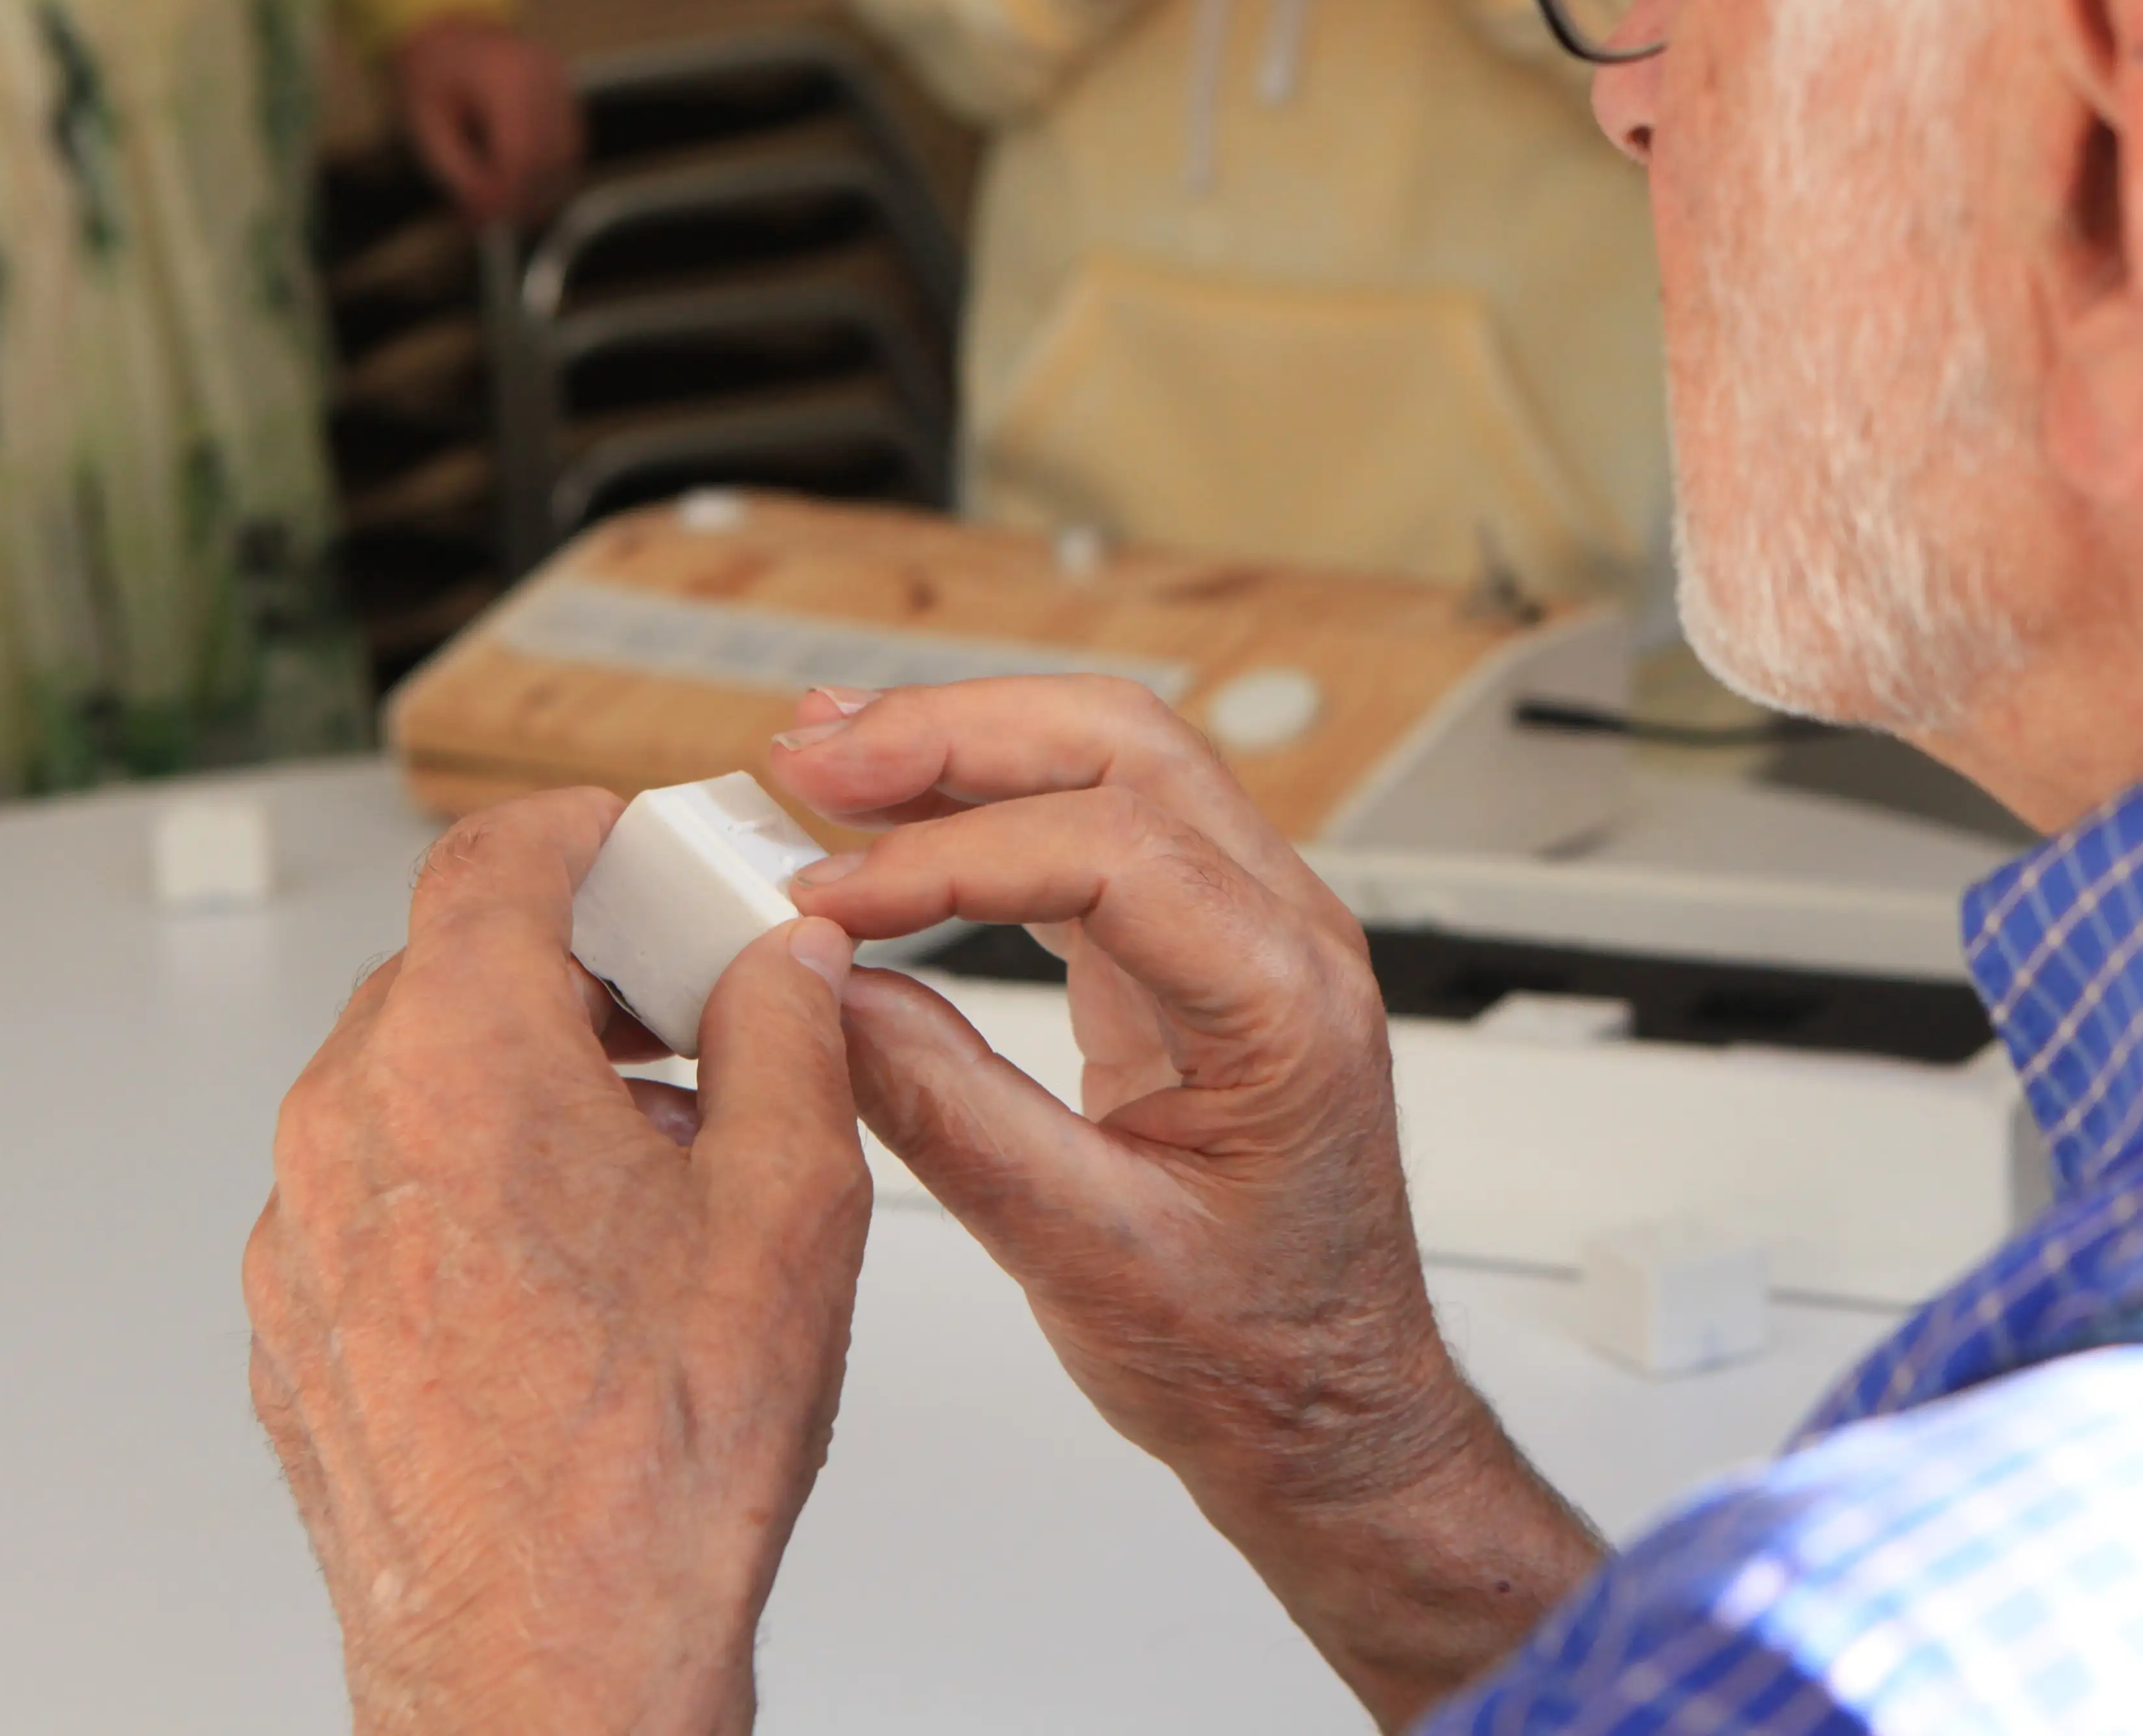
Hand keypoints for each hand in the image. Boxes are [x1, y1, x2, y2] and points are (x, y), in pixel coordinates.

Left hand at [244, 788, 872, 1735]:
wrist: (555, 1657)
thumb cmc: (662, 1455)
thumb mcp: (795, 1199)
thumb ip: (790, 1036)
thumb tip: (785, 962)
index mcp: (461, 1063)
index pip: (489, 859)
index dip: (579, 827)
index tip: (636, 837)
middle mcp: (350, 1132)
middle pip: (447, 971)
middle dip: (574, 964)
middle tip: (687, 999)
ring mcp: (306, 1240)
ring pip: (413, 1089)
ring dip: (528, 1079)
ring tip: (658, 1150)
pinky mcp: (301, 1329)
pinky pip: (384, 1199)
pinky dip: (476, 1183)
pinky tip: (584, 1258)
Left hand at [388, 13, 583, 227]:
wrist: (446, 27)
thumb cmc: (429, 74)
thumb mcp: (425, 124)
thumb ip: (455, 171)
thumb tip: (484, 216)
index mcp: (505, 80)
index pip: (521, 153)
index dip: (506, 194)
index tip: (482, 220)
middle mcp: (544, 78)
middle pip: (549, 158)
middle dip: (521, 196)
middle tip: (488, 218)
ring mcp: (561, 84)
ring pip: (565, 155)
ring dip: (537, 186)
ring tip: (499, 198)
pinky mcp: (568, 93)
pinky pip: (569, 143)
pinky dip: (548, 168)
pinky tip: (518, 176)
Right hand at [768, 678, 1602, 1728]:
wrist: (1328, 1409)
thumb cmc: (1254, 1354)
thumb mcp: (1082, 1255)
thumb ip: (950, 1116)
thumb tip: (826, 998)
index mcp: (1288, 1006)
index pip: (1112, 855)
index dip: (948, 857)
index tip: (823, 896)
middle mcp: (1289, 939)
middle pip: (1125, 751)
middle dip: (959, 733)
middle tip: (814, 757)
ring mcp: (1250, 933)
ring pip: (1117, 764)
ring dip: (969, 745)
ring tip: (826, 754)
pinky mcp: (1200, 953)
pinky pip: (1102, 831)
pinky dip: (993, 808)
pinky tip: (895, 816)